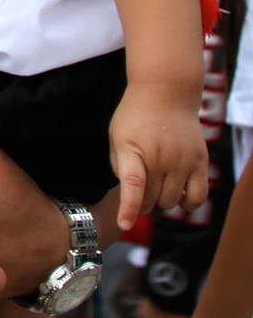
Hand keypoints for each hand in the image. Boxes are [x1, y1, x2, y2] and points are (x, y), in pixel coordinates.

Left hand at [110, 83, 208, 230]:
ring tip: (156, 185)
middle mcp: (160, 158)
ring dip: (161, 201)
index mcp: (134, 151)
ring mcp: (182, 161)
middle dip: (142, 203)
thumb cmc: (135, 115)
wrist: (165, 92)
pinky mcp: (200, 163)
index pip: (133, 185)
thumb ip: (119, 165)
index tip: (124, 225)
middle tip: (140, 190)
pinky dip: (187, 205)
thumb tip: (130, 193)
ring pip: (171, 203)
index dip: (128, 208)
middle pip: (151, 201)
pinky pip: (197, 198)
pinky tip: (178, 196)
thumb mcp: (116, 136)